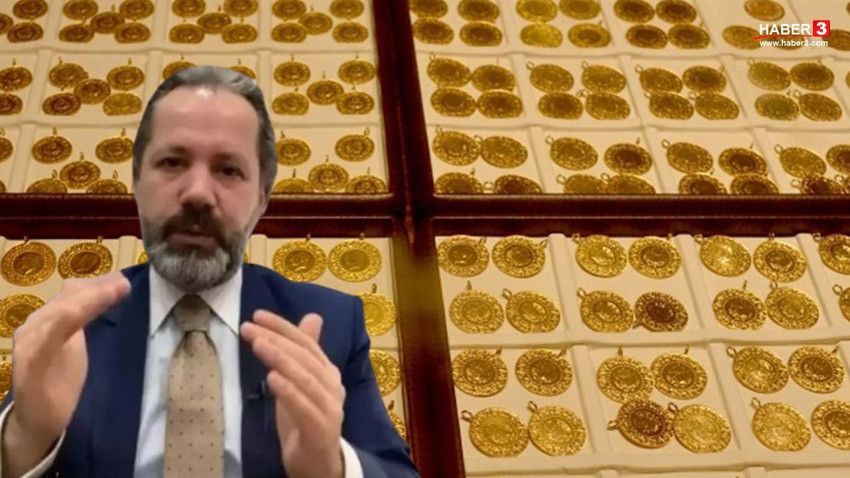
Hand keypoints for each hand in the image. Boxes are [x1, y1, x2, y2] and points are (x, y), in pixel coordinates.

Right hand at [2, 272, 129, 476]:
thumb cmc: (58, 377)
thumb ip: (83, 316)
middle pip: (67, 301)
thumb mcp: (75, 341)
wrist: (38, 416)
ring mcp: (29, 343)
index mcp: (47, 320)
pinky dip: (63, 321)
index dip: (97, 286)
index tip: (123, 280)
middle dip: (96, 289)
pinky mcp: (29, 364)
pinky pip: (46, 339)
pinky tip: (78, 313)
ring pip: (59, 314)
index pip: (72, 296)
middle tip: (124, 283)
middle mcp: (34, 326)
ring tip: (114, 291)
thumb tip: (105, 288)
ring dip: (87, 300)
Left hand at [241, 311, 344, 477]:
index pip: (306, 342)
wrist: (319, 464)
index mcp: (327, 372)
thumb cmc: (306, 421)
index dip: (283, 327)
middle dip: (275, 339)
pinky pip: (304, 406)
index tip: (256, 315)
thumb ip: (303, 353)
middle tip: (249, 329)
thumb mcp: (301, 382)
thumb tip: (312, 317)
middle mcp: (332, 385)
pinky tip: (272, 378)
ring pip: (305, 378)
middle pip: (304, 357)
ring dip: (280, 359)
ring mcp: (329, 407)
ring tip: (258, 345)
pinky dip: (289, 391)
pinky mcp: (321, 428)